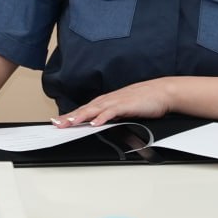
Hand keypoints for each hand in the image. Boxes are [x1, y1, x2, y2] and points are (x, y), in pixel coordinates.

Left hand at [54, 78, 172, 127]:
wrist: (161, 92)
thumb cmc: (143, 100)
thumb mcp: (123, 110)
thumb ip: (112, 116)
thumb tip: (101, 125)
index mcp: (106, 101)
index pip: (84, 110)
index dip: (70, 115)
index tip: (58, 122)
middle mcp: (108, 100)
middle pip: (85, 109)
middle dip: (70, 117)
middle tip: (56, 124)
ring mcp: (116, 102)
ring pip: (94, 110)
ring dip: (81, 116)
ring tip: (70, 123)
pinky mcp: (126, 105)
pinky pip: (111, 112)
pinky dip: (102, 117)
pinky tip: (95, 123)